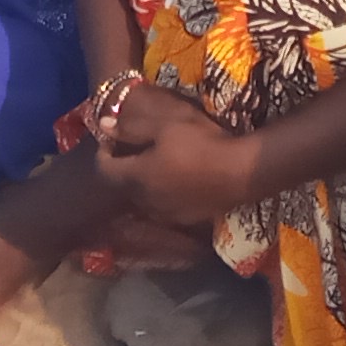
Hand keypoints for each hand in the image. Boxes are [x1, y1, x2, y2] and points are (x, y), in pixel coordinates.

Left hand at [87, 80, 250, 227]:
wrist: (242, 172)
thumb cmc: (201, 143)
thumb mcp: (165, 125)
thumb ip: (131, 128)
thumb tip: (103, 125)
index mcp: (136, 177)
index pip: (104, 170)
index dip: (104, 153)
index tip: (111, 139)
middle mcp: (146, 201)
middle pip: (122, 186)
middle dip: (122, 167)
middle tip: (133, 147)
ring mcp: (167, 214)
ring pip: (142, 198)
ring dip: (142, 182)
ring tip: (155, 163)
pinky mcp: (186, 219)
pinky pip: (163, 206)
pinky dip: (161, 193)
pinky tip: (177, 179)